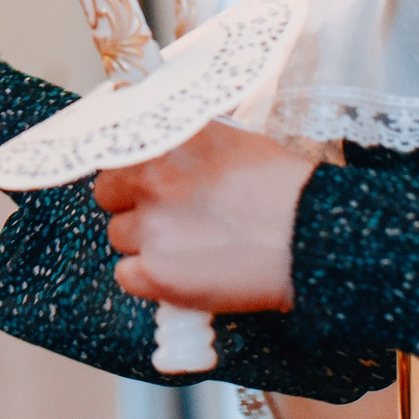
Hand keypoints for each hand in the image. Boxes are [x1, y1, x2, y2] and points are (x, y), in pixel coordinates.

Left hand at [94, 120, 318, 312]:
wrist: (311, 238)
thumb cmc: (283, 188)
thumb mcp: (233, 140)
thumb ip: (187, 141)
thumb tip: (162, 141)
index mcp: (168, 140)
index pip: (114, 149)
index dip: (129, 169)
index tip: (140, 181)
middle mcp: (150, 177)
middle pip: (107, 193)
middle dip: (131, 204)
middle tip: (167, 216)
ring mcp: (150, 225)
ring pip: (118, 236)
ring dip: (144, 242)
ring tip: (188, 247)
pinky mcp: (156, 272)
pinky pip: (126, 275)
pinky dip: (148, 278)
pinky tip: (182, 273)